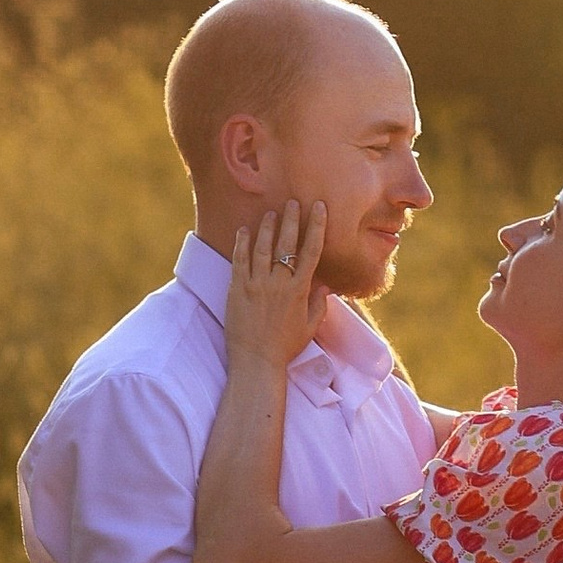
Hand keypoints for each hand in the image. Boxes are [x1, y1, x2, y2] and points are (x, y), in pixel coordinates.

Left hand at [225, 198, 328, 371]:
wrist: (256, 361)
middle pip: (286, 243)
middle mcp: (278, 283)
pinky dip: (242, 243)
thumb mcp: (310, 327)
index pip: (311, 251)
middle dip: (291, 219)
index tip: (318, 208)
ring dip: (267, 227)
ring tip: (271, 212)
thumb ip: (319, 304)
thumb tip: (326, 286)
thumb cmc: (286, 347)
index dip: (316, 226)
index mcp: (299, 290)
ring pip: (262, 247)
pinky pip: (239, 260)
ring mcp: (256, 285)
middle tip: (293, 201)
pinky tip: (244, 230)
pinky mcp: (236, 289)